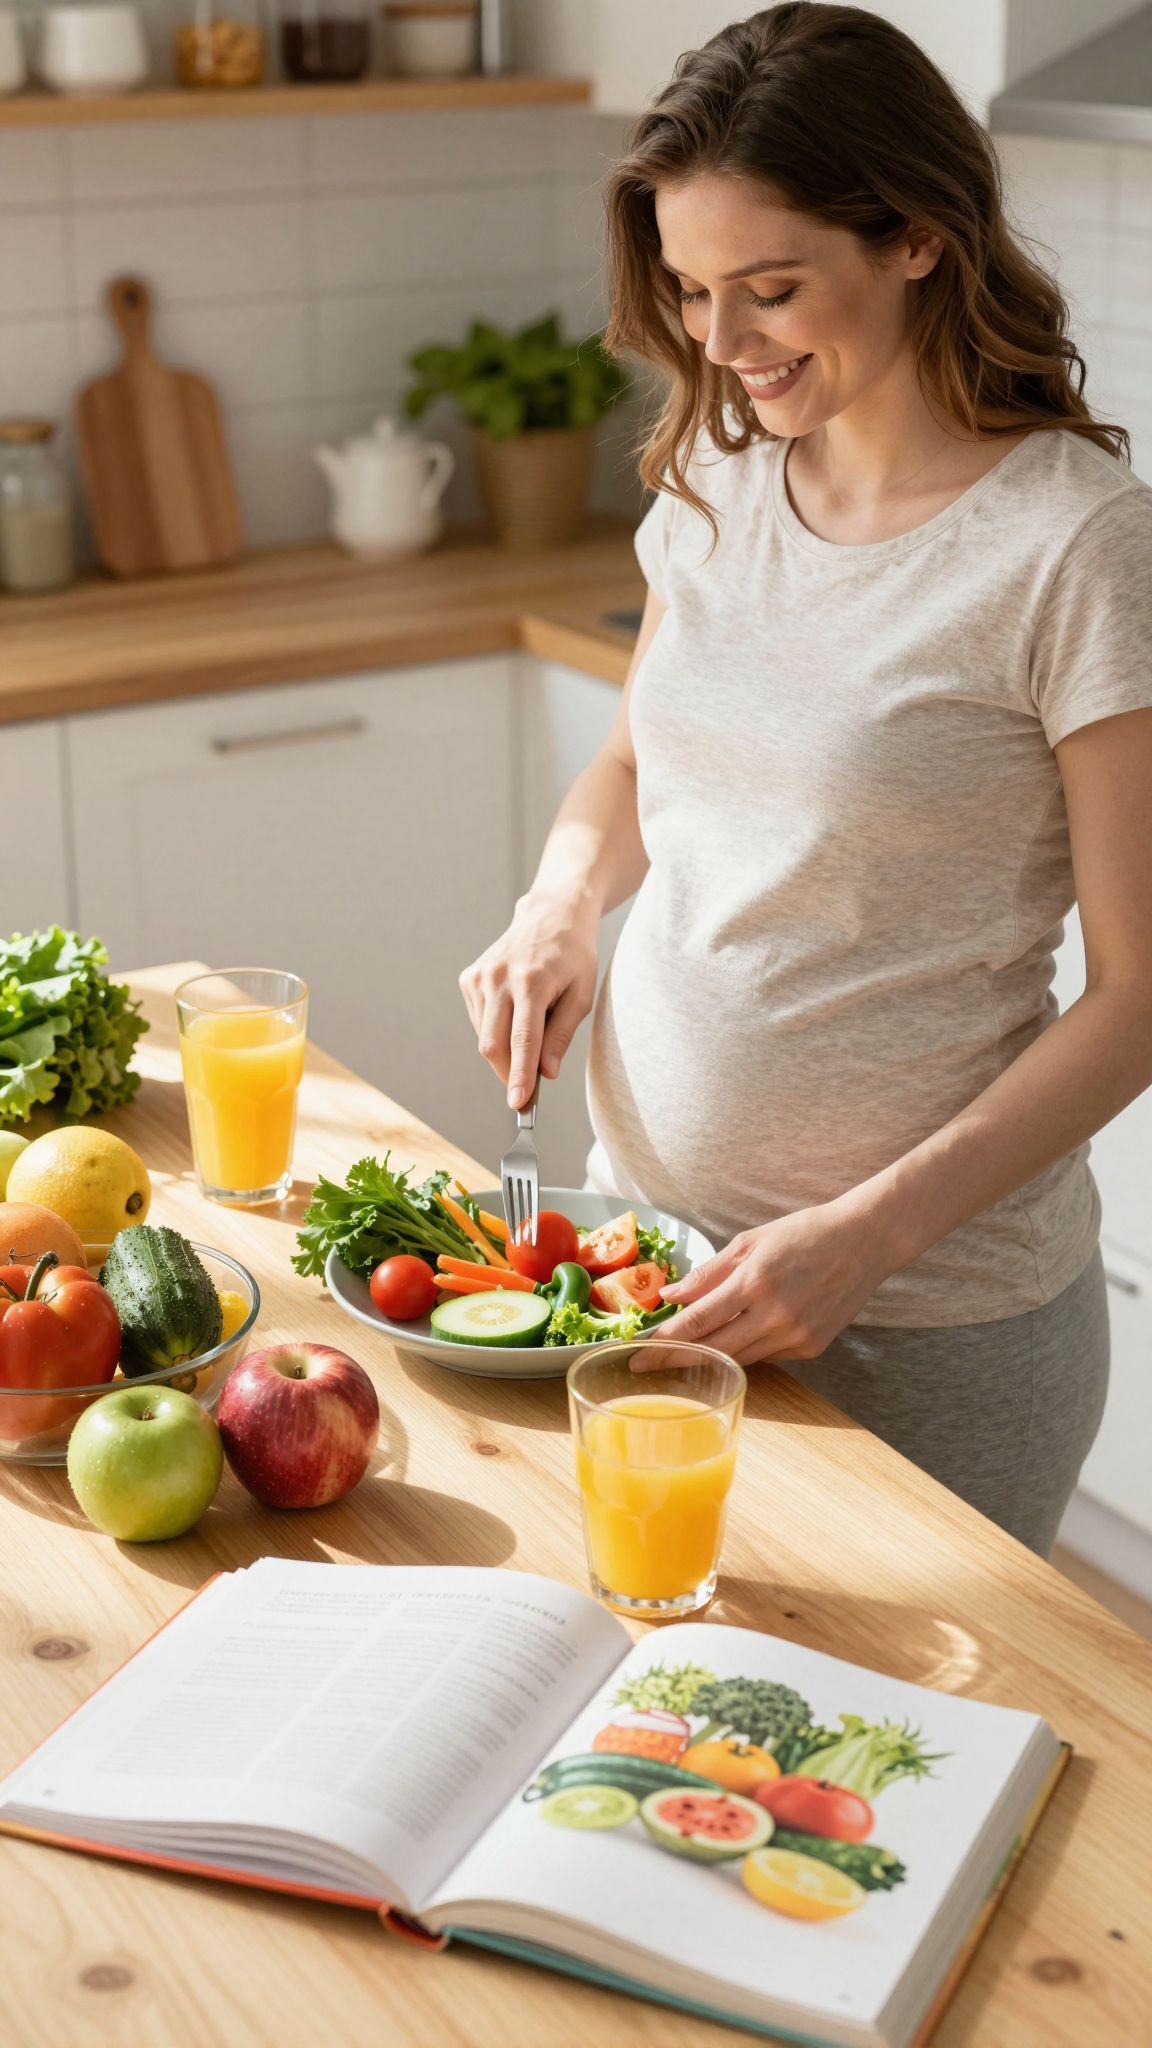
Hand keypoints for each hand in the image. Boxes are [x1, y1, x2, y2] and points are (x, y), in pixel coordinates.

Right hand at [459, 893, 599, 1109]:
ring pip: (484, 1036)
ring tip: (531, 1023)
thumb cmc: (573, 956)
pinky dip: (495, 1029)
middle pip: (493, 1045)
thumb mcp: (581, 995)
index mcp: (532, 982)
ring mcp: (480, 976)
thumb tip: (546, 1073)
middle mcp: (500, 977)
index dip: (519, 1076)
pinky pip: (479, 1021)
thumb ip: (561, 1035)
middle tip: (527, 1086)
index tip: (518, 1104)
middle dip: (507, 1072)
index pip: (522, 1041)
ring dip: (504, 1048)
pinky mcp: (469, 977)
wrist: (551, 915)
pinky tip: (514, 1011)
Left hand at [649, 1199, 893, 1367]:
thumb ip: (709, 1273)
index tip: (637, 1354)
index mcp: (755, 1282)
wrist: (865, 1242)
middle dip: (674, 1360)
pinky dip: (744, 1349)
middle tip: (642, 1367)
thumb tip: (670, 1297)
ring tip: (676, 1359)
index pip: (698, 1322)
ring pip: (738, 1358)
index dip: (664, 1342)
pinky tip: (733, 1339)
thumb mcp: (751, 1241)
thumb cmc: (804, 1234)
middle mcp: (775, 1315)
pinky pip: (766, 1356)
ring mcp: (796, 1336)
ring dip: (707, 1360)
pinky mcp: (811, 1348)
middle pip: (713, 1349)